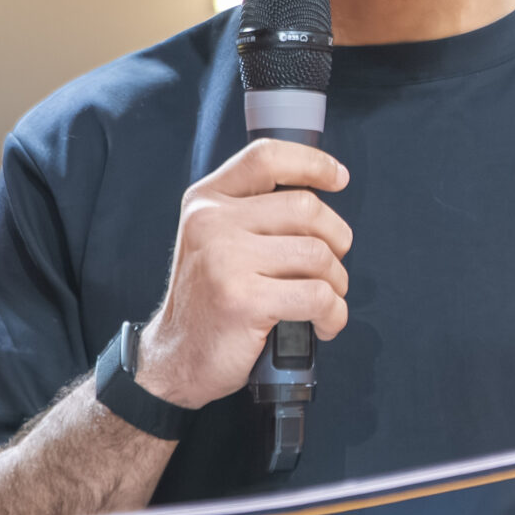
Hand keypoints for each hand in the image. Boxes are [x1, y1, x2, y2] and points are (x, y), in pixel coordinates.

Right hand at [136, 139, 351, 411]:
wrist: (176, 357)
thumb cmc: (210, 299)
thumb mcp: (216, 239)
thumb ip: (254, 212)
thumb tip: (320, 193)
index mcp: (207, 201)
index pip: (265, 157)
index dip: (312, 163)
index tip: (338, 179)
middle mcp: (211, 223)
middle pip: (306, 207)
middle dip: (336, 240)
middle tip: (329, 269)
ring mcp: (226, 261)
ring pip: (318, 254)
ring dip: (336, 282)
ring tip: (324, 300)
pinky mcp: (244, 301)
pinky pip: (318, 296)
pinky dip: (334, 314)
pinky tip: (322, 324)